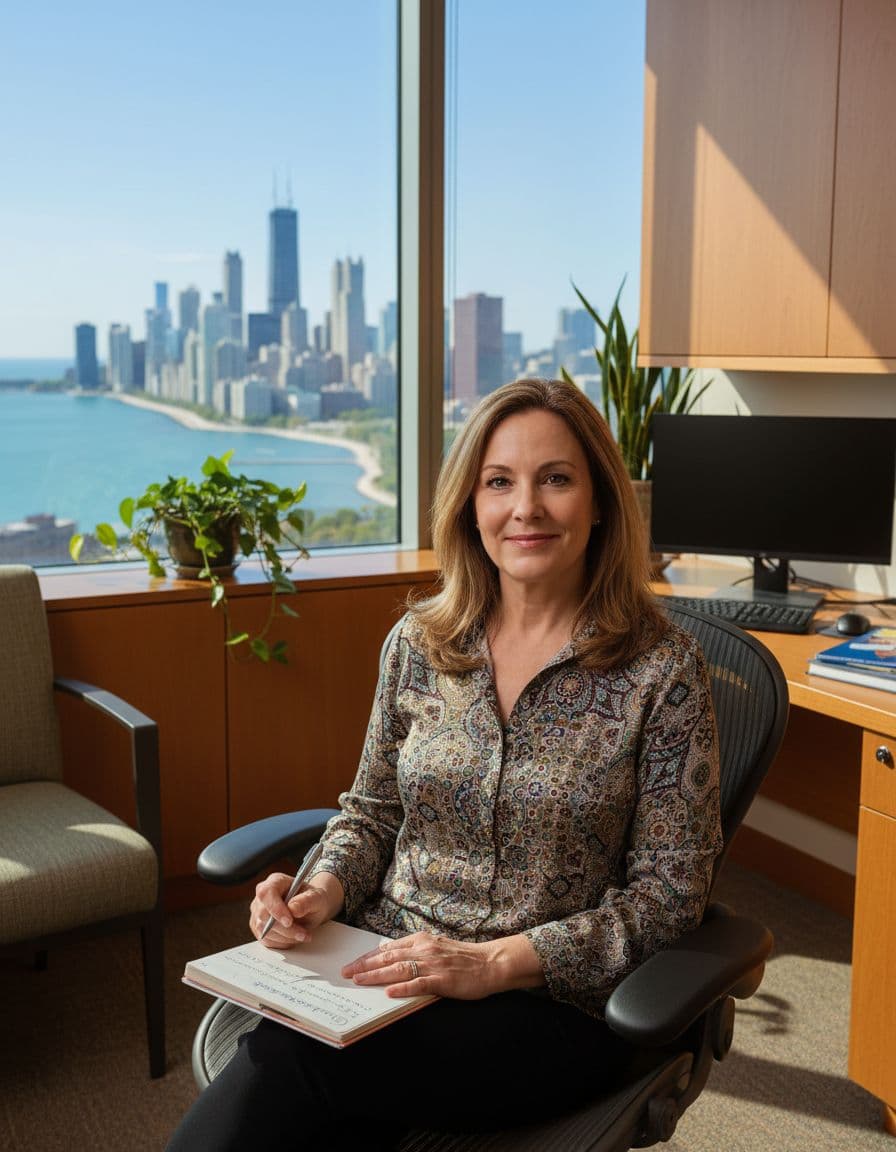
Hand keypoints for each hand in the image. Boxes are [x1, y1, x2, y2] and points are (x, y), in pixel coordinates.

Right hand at [249, 871, 341, 949]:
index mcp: (275, 881)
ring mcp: (258, 913)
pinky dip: (282, 943)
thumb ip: (307, 901)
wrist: (311, 909)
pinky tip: (294, 937)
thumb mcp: (317, 898)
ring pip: (264, 930)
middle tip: (304, 934)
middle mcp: (263, 896)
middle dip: (285, 929)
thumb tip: (293, 908)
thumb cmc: (313, 900)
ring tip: (303, 935)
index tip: (289, 922)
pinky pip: (266, 940)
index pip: (266, 893)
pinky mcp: (258, 928)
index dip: (275, 908)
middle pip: (264, 915)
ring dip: (286, 937)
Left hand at [341, 931, 544, 999]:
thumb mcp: (436, 947)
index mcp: (421, 940)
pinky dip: (402, 988)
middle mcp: (424, 949)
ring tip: (359, 981)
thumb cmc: (463, 957)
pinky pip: (418, 983)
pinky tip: (389, 992)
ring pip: (398, 969)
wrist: (490, 963)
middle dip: (364, 966)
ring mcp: (433, 964)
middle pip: (388, 958)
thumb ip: (415, 952)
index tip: (352, 964)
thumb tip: (391, 958)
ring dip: (376, 976)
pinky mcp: (443, 979)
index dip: (367, 957)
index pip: (387, 949)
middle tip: (346, 973)